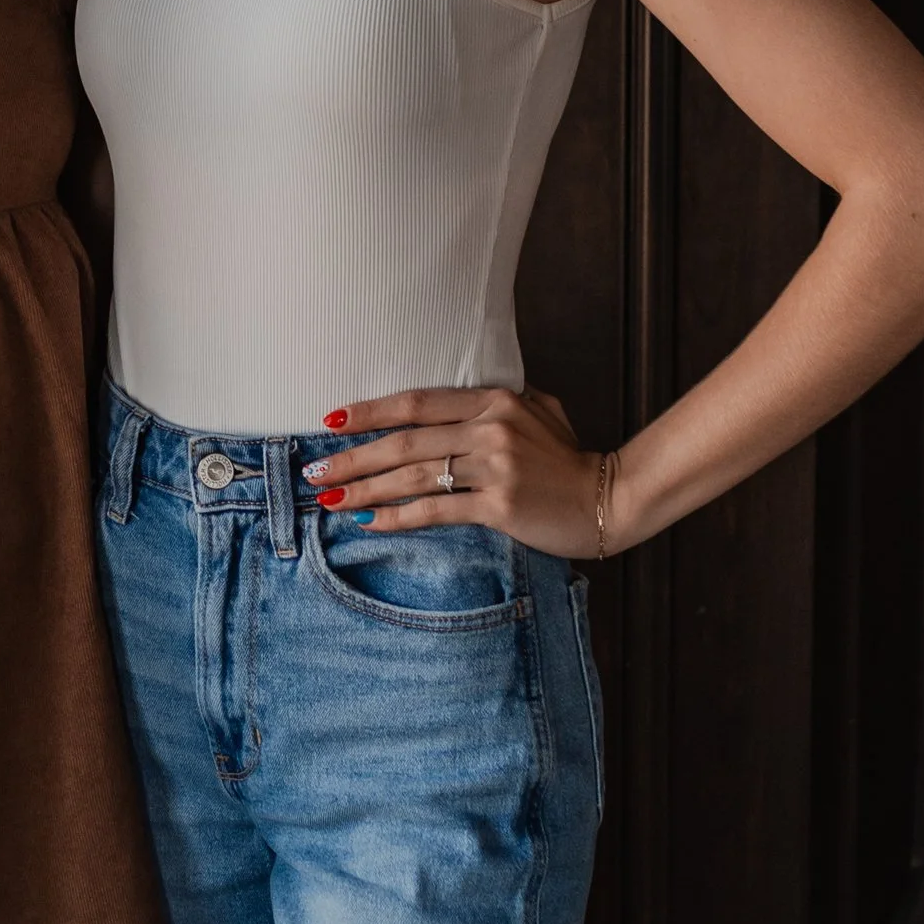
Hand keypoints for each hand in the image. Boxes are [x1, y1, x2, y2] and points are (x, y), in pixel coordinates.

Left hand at [305, 382, 615, 557]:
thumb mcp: (538, 411)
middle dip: (353, 456)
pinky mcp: (500, 505)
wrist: (609, 498)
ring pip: (413, 476)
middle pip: (405, 441)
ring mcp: (495, 466)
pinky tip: (371, 522)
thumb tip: (449, 407)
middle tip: (315, 469)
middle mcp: (490, 427)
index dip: (371, 412)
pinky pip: (437, 510)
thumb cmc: (568, 458)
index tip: (332, 421)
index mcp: (493, 400)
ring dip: (365, 489)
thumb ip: (494, 405)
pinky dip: (399, 517)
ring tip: (330, 498)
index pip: (417, 403)